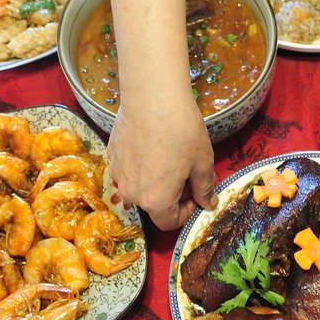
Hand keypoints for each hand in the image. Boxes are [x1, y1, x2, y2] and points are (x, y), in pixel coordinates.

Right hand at [107, 91, 215, 230]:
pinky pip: (129, 169)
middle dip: (171, 196)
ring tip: (169, 157)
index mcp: (156, 200)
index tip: (195, 196)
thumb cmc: (181, 131)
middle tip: (186, 172)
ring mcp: (118, 174)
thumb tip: (207, 203)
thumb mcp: (202, 162)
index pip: (169, 222)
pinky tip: (154, 145)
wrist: (152, 96)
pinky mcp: (111, 155)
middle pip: (153, 205)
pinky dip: (142, 165)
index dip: (185, 213)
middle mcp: (132, 193)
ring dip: (155, 180)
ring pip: (140, 187)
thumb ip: (204, 188)